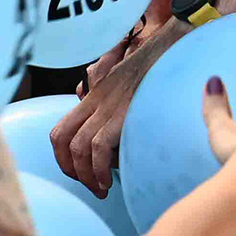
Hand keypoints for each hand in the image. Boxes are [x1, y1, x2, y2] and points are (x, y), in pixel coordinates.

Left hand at [53, 18, 173, 195]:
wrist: (174, 46)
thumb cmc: (162, 67)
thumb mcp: (134, 86)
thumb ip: (123, 106)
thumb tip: (127, 137)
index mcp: (96, 97)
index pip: (61, 129)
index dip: (62, 156)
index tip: (77, 173)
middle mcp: (95, 101)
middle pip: (61, 139)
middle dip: (69, 169)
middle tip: (89, 187)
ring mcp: (106, 107)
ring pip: (77, 147)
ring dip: (85, 175)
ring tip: (101, 189)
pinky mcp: (121, 114)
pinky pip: (97, 147)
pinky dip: (98, 169)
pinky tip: (109, 180)